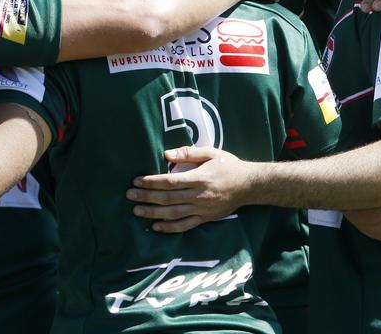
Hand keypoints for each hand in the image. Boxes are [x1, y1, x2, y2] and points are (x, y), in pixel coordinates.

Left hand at [126, 147, 253, 232]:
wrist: (250, 186)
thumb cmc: (229, 166)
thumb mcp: (211, 153)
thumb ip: (189, 153)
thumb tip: (166, 154)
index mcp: (199, 178)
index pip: (170, 182)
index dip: (151, 182)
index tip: (137, 180)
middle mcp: (199, 196)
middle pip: (168, 198)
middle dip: (146, 197)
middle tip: (129, 195)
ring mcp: (202, 209)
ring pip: (173, 214)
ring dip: (153, 213)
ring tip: (137, 210)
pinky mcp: (205, 218)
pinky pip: (185, 226)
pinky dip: (169, 228)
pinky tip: (156, 226)